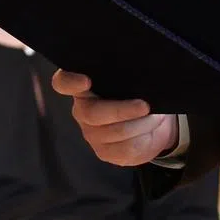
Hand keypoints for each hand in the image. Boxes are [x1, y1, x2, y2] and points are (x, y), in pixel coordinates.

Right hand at [51, 70, 177, 166]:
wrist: (151, 123)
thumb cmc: (138, 93)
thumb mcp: (133, 80)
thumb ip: (128, 73)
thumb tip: (141, 67)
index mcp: (85, 88)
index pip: (63, 82)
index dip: (69, 82)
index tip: (86, 81)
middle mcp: (83, 111)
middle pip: (92, 113)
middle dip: (122, 110)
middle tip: (145, 106)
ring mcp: (92, 134)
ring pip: (116, 132)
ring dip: (142, 123)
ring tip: (156, 116)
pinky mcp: (105, 153)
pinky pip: (126, 148)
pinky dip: (144, 137)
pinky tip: (151, 129)